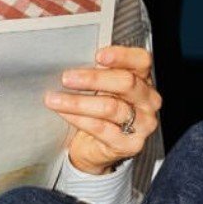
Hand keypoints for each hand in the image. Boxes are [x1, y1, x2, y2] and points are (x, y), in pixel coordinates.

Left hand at [44, 45, 161, 174]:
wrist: (94, 147)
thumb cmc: (97, 111)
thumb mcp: (99, 87)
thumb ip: (96, 72)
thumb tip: (73, 59)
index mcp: (143, 79)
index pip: (141, 61)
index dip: (122, 56)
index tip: (98, 55)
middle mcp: (148, 100)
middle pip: (126, 83)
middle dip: (93, 79)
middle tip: (66, 78)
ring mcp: (143, 124)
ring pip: (110, 107)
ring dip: (78, 102)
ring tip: (54, 99)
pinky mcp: (130, 144)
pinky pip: (101, 128)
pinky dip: (78, 119)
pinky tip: (63, 113)